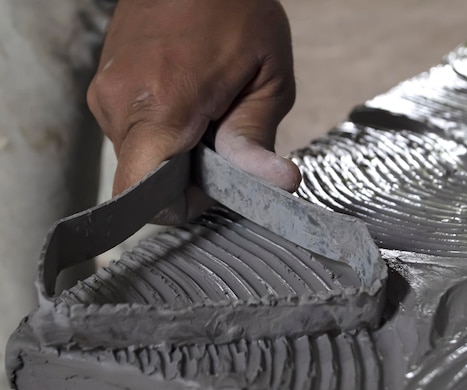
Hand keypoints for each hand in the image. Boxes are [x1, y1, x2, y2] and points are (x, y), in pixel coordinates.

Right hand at [87, 0, 300, 223]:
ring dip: (176, 151)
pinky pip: (133, 131)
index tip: (214, 188)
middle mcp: (120, 104)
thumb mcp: (268, 75)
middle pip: (146, 180)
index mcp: (161, 107)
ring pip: (140, 157)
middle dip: (187, 177)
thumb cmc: (236, 9)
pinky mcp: (104, 85)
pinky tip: (188, 100)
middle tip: (222, 139)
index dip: (181, 205)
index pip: (144, 196)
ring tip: (206, 110)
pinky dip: (162, 131)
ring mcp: (105, 93)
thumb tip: (274, 185)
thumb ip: (257, 136)